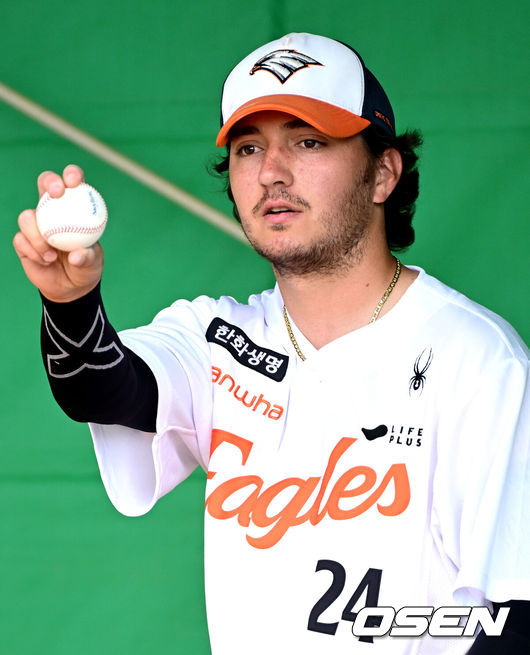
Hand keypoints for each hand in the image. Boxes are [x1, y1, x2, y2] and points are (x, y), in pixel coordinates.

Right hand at [13, 164, 103, 302]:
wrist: (70, 288)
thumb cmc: (85, 268)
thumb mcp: (93, 264)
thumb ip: (87, 257)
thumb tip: (76, 255)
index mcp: (75, 208)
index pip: (73, 183)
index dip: (71, 174)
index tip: (73, 182)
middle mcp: (53, 210)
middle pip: (45, 183)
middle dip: (49, 181)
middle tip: (56, 194)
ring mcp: (36, 224)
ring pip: (27, 216)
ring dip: (38, 236)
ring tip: (52, 254)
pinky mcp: (23, 240)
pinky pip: (21, 240)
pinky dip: (34, 252)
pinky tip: (46, 261)